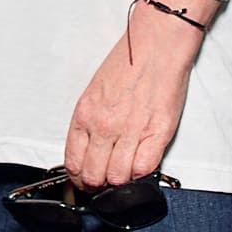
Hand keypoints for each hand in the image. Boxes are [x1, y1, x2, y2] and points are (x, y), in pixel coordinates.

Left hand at [63, 0, 208, 187]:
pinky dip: (141, 174)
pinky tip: (140, 164)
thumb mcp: (94, 91)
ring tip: (123, 174)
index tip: (83, 180)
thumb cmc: (128, 62)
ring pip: (118, 179)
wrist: (157, 45)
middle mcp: (105, 126)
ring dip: (120, 183)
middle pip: (94, 176)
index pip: (73, 162)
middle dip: (96, 186)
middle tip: (102, 184)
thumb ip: (89, 122)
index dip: (78, 178)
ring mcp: (131, 131)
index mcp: (85, 114)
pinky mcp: (157, 133)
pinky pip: (144, 169)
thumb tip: (88, 149)